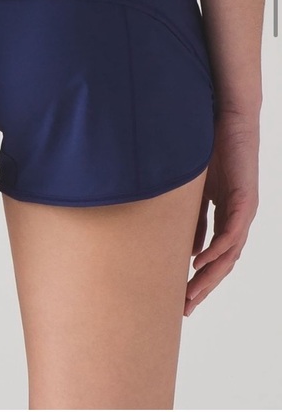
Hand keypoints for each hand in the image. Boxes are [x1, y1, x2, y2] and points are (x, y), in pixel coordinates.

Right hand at [185, 112, 259, 316]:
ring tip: (191, 293)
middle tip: (186, 307)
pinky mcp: (245, 200)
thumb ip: (195, 219)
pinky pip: (232, 233)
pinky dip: (217, 250)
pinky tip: (199, 262)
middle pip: (223, 262)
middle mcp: (239, 220)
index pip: (216, 256)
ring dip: (210, 276)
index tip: (183, 296)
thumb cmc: (211, 152)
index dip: (201, 278)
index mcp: (227, 217)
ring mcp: (244, 212)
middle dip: (204, 286)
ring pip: (230, 254)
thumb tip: (188, 249)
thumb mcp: (196, 193)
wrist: (229, 121)